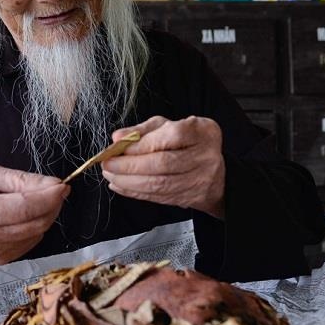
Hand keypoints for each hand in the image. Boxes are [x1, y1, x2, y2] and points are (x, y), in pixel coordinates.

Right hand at [0, 165, 68, 263]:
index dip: (50, 196)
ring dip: (45, 215)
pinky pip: (31, 241)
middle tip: (53, 189)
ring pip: (38, 233)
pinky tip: (22, 217)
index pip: (26, 207)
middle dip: (53, 204)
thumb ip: (22, 180)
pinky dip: (34, 226)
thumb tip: (54, 185)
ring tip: (33, 201)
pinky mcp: (1, 259)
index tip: (63, 184)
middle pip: (37, 222)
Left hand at [101, 115, 225, 217]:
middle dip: (130, 166)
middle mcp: (204, 156)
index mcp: (202, 132)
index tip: (118, 147)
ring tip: (111, 175)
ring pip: (160, 184)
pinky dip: (136, 193)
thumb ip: (142, 130)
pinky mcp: (191, 197)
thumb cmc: (188, 143)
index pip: (171, 137)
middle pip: (163, 163)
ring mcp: (200, 179)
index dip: (141, 144)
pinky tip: (122, 186)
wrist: (216, 171)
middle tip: (108, 164)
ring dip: (129, 182)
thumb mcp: (168, 126)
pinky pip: (159, 197)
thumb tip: (118, 137)